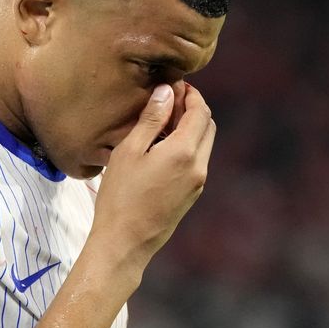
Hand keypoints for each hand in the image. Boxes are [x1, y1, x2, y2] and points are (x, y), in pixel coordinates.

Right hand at [91, 82, 214, 264]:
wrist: (125, 242)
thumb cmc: (120, 196)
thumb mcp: (130, 150)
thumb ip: (151, 118)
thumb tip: (167, 91)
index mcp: (185, 152)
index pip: (200, 111)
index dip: (190, 94)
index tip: (174, 85)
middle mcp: (199, 166)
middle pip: (207, 125)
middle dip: (193, 108)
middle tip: (168, 100)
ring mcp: (198, 182)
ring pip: (204, 143)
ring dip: (191, 127)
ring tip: (162, 122)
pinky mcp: (192, 194)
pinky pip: (197, 160)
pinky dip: (188, 145)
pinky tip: (163, 146)